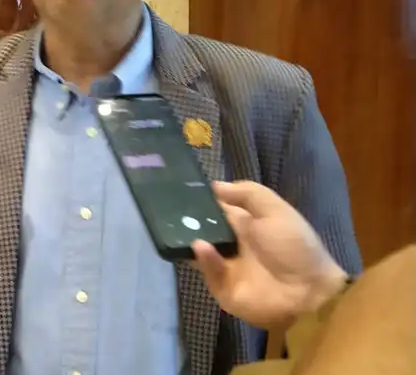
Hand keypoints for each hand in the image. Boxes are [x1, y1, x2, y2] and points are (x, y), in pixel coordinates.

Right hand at [191, 180, 348, 328]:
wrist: (309, 292)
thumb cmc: (294, 246)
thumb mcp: (276, 211)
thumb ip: (247, 194)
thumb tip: (214, 185)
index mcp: (246, 225)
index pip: (216, 210)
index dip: (200, 201)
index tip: (178, 188)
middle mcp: (233, 244)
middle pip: (203, 229)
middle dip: (186, 220)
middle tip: (168, 209)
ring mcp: (226, 267)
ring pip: (199, 250)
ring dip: (190, 239)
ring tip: (180, 228)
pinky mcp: (223, 289)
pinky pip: (208, 272)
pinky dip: (205, 259)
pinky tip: (202, 247)